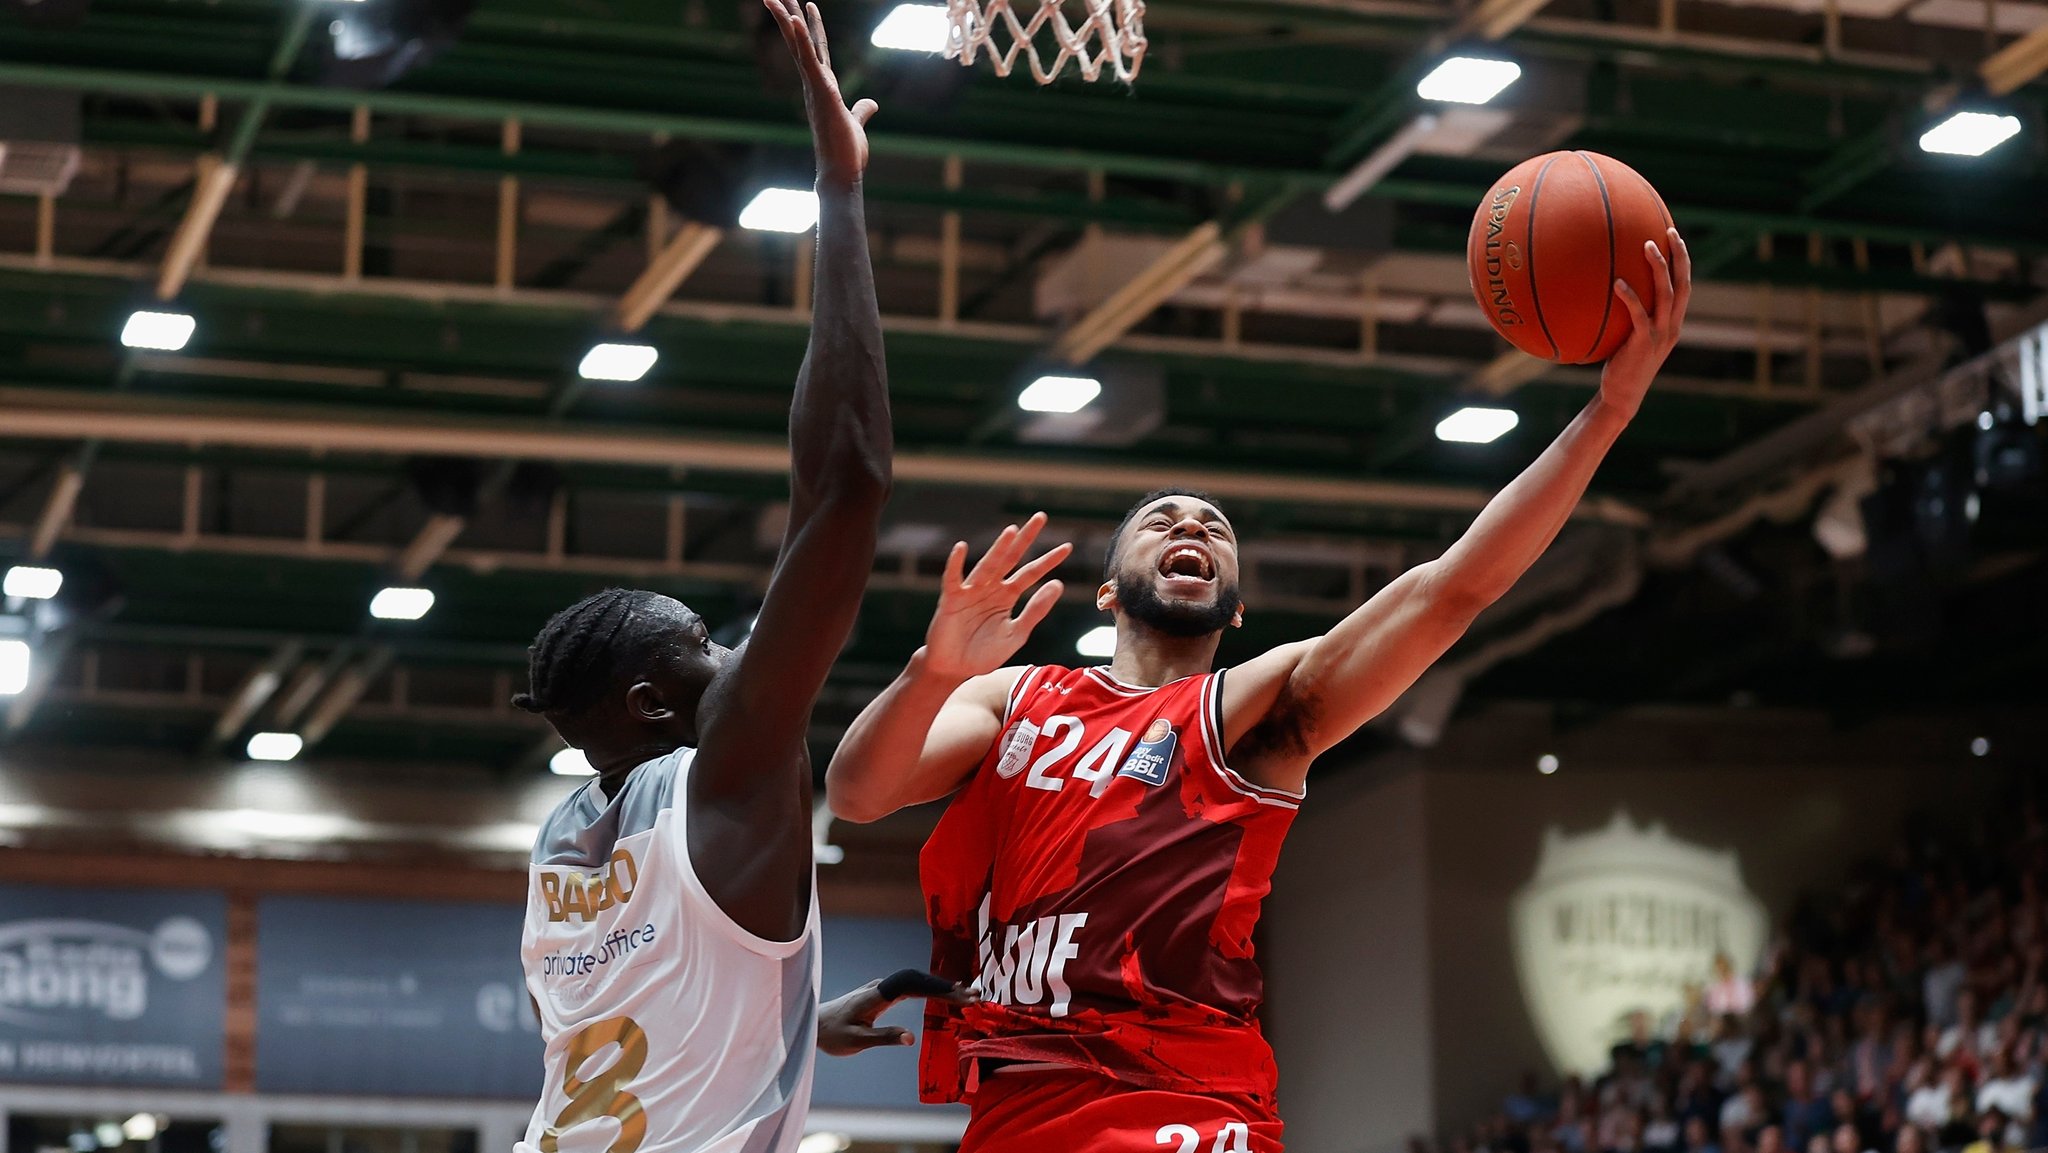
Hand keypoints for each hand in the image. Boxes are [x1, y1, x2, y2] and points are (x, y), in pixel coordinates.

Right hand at [761, 0, 876, 185]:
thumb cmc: (846, 152)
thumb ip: (862, 109)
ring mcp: (814, 86)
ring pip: (797, 47)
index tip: (807, 6)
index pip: (816, 50)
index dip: (812, 28)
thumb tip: (871, 103)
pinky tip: (796, 19)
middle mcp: (814, 83)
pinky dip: (802, 40)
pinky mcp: (820, 92)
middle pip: (798, 43)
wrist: (841, 173)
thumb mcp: (856, 122)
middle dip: (788, 17)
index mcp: (822, 86)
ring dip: (787, 21)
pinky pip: (809, 60)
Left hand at [817, 969, 977, 1055]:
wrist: (812, 1024)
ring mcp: (882, 988)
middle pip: (920, 981)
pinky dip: (931, 991)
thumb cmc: (832, 1034)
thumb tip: (911, 1037)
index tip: (960, 996)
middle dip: (948, 988)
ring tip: (969, 995)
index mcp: (876, 994)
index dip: (938, 988)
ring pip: (918, 983)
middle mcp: (881, 986)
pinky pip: (912, 988)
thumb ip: (884, 1037)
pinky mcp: (883, 994)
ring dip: (942, 988)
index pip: (913, 984)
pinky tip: (946, 995)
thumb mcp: (857, 1041)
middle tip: (976, 996)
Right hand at [923, 512, 1072, 681]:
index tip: (1067, 547)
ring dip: (999, 548)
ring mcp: (971, 591)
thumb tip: (1058, 584)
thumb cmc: (984, 653)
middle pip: (1011, 558)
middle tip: (1041, 517)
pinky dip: (955, 563)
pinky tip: (961, 548)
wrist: (955, 670)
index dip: (1048, 561)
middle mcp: (991, 587)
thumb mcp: (1016, 633)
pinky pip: (953, 578)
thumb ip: (1036, 610)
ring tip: (1012, 531)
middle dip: (1025, 539)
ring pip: (988, 565)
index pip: (1031, 573)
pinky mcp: (951, 599)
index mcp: (1007, 595)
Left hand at [1599, 227, 1689, 420]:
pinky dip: (1630, 297)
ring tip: (1647, 245)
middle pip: (1683, 284)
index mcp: (1673, 323)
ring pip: (1666, 295)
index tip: (1675, 236)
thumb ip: (1632, 317)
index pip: (1684, 286)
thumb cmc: (1621, 365)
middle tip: (1669, 231)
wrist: (1622, 396)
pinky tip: (1617, 283)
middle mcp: (1672, 327)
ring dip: (1658, 268)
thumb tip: (1610, 288)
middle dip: (1679, 256)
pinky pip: (1639, 315)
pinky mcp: (1643, 344)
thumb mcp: (1631, 338)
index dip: (1683, 261)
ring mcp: (1660, 335)